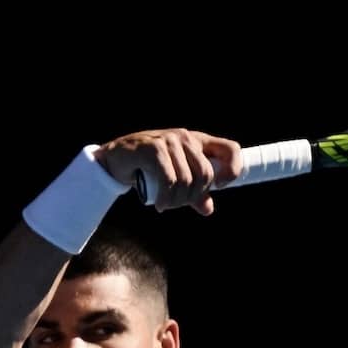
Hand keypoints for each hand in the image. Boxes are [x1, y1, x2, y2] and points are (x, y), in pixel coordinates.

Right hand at [95, 128, 244, 215]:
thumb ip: (193, 193)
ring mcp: (169, 140)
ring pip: (186, 180)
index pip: (230, 149)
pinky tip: (158, 204)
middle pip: (206, 175)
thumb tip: (208, 209)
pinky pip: (169, 179)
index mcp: (197, 141)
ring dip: (175, 201)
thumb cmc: (147, 169)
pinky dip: (165, 198)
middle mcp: (185, 137)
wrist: (115, 161)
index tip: (220, 187)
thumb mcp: (175, 180)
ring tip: (164, 205)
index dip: (233, 170)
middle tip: (176, 204)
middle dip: (192, 197)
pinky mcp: (154, 148)